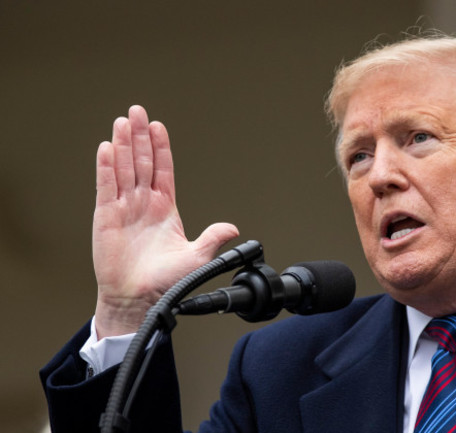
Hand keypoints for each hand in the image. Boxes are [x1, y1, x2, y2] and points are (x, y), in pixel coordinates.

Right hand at [92, 105, 238, 338]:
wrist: (139, 298)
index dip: (161, 148)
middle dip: (140, 136)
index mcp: (164, 208)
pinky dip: (106, 167)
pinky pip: (106, 187)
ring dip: (123, 145)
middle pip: (141, 162)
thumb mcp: (196, 257)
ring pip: (123, 169)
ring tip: (123, 122)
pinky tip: (107, 148)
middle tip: (137, 111)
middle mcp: (143, 203)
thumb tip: (232, 228)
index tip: (159, 127)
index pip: (163, 170)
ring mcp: (124, 207)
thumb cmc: (166, 281)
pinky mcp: (105, 216)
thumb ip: (212, 238)